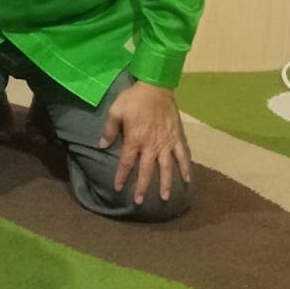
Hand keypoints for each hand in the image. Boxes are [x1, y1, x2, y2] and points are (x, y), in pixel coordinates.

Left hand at [100, 82, 191, 204]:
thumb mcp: (115, 111)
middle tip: (138, 201)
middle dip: (142, 187)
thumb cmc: (133, 99)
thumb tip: (102, 146)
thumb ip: (109, 130)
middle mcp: (151, 145)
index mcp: (135, 139)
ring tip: (164, 198)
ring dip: (165, 183)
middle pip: (146, 170)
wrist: (156, 86)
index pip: (127, 163)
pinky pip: (182, 155)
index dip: (122, 177)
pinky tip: (187, 180)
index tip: (118, 189)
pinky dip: (185, 168)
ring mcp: (166, 143)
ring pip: (166, 168)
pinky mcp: (177, 138)